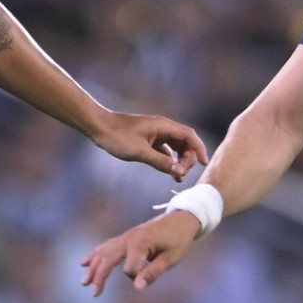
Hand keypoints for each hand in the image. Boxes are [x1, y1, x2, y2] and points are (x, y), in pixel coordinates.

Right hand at [81, 210, 200, 294]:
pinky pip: (106, 246)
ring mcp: (125, 237)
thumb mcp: (171, 258)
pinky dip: (95, 255)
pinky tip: (84, 263)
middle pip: (108, 259)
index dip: (137, 277)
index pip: (130, 269)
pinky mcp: (125, 237)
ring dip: (93, 267)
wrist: (181, 219)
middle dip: (99, 276)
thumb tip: (137, 288)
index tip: (148, 277)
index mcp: (140, 244)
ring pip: (103, 253)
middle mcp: (128, 239)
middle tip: (94, 293)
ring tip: (83, 282)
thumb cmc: (179, 240)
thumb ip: (153, 272)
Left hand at [88, 110, 208, 180]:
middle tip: (181, 174)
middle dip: (188, 159)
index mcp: (163, 126)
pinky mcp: (149, 140)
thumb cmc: (117, 136)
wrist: (98, 127)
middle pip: (185, 142)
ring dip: (179, 161)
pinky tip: (169, 172)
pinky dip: (169, 161)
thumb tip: (178, 171)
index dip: (199, 149)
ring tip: (178, 177)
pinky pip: (165, 150)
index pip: (189, 136)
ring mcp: (156, 134)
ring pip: (176, 147)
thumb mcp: (139, 152)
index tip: (204, 163)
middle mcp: (162, 128)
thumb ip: (160, 162)